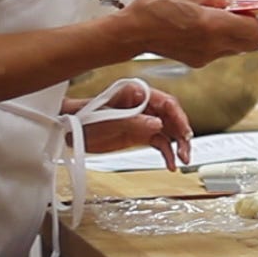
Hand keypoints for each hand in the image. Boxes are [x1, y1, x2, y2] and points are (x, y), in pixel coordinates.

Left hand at [66, 82, 193, 169]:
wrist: (70, 130)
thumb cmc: (85, 118)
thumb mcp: (109, 120)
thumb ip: (134, 121)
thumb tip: (157, 124)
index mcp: (137, 93)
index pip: (166, 102)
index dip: (179, 117)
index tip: (184, 132)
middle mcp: (144, 104)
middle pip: (172, 117)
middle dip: (182, 134)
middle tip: (186, 150)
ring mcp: (143, 119)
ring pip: (169, 131)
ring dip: (177, 145)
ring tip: (182, 160)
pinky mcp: (140, 134)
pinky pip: (159, 142)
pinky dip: (166, 153)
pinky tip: (170, 163)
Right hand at [123, 0, 257, 66]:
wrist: (133, 31)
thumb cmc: (157, 9)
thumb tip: (232, 2)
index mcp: (213, 27)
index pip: (254, 32)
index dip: (254, 18)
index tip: (245, 8)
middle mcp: (212, 46)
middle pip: (249, 43)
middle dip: (247, 27)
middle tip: (234, 13)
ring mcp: (205, 57)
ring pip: (234, 47)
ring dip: (231, 33)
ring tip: (212, 18)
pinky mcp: (196, 62)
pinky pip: (217, 50)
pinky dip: (216, 39)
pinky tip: (199, 27)